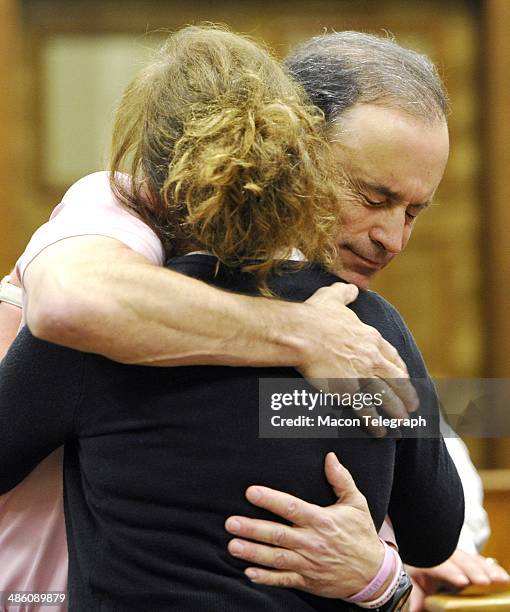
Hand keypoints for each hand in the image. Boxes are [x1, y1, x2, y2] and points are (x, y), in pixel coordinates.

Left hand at [225, 452, 384, 598]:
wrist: (373, 574)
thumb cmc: (361, 534)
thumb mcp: (357, 503)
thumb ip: (341, 479)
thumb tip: (330, 456)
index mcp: (321, 520)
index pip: (292, 508)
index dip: (271, 500)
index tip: (251, 492)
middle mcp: (312, 542)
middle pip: (278, 534)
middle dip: (253, 529)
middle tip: (231, 522)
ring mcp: (308, 563)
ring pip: (276, 558)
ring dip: (253, 552)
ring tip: (233, 545)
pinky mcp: (307, 580)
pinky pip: (284, 580)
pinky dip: (266, 578)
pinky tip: (248, 572)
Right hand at [299, 283, 417, 429]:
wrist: (303, 333)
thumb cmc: (315, 316)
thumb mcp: (333, 297)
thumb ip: (345, 293)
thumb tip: (352, 289)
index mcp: (370, 338)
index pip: (393, 356)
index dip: (401, 369)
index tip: (404, 377)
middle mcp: (371, 358)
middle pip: (396, 380)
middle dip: (407, 394)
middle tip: (413, 406)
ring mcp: (361, 376)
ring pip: (386, 397)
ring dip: (396, 411)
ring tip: (403, 422)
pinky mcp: (348, 390)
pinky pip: (365, 409)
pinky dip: (374, 422)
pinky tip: (379, 431)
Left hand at [407, 549, 509, 610]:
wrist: (424, 560)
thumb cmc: (422, 575)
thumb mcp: (416, 587)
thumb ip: (417, 598)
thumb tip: (416, 610)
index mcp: (429, 562)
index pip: (438, 565)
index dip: (451, 573)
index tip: (462, 581)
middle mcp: (446, 556)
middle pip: (459, 561)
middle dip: (472, 571)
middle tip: (484, 582)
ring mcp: (459, 557)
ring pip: (473, 560)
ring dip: (487, 570)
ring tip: (500, 580)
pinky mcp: (471, 561)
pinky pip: (483, 562)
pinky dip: (494, 569)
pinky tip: (504, 578)